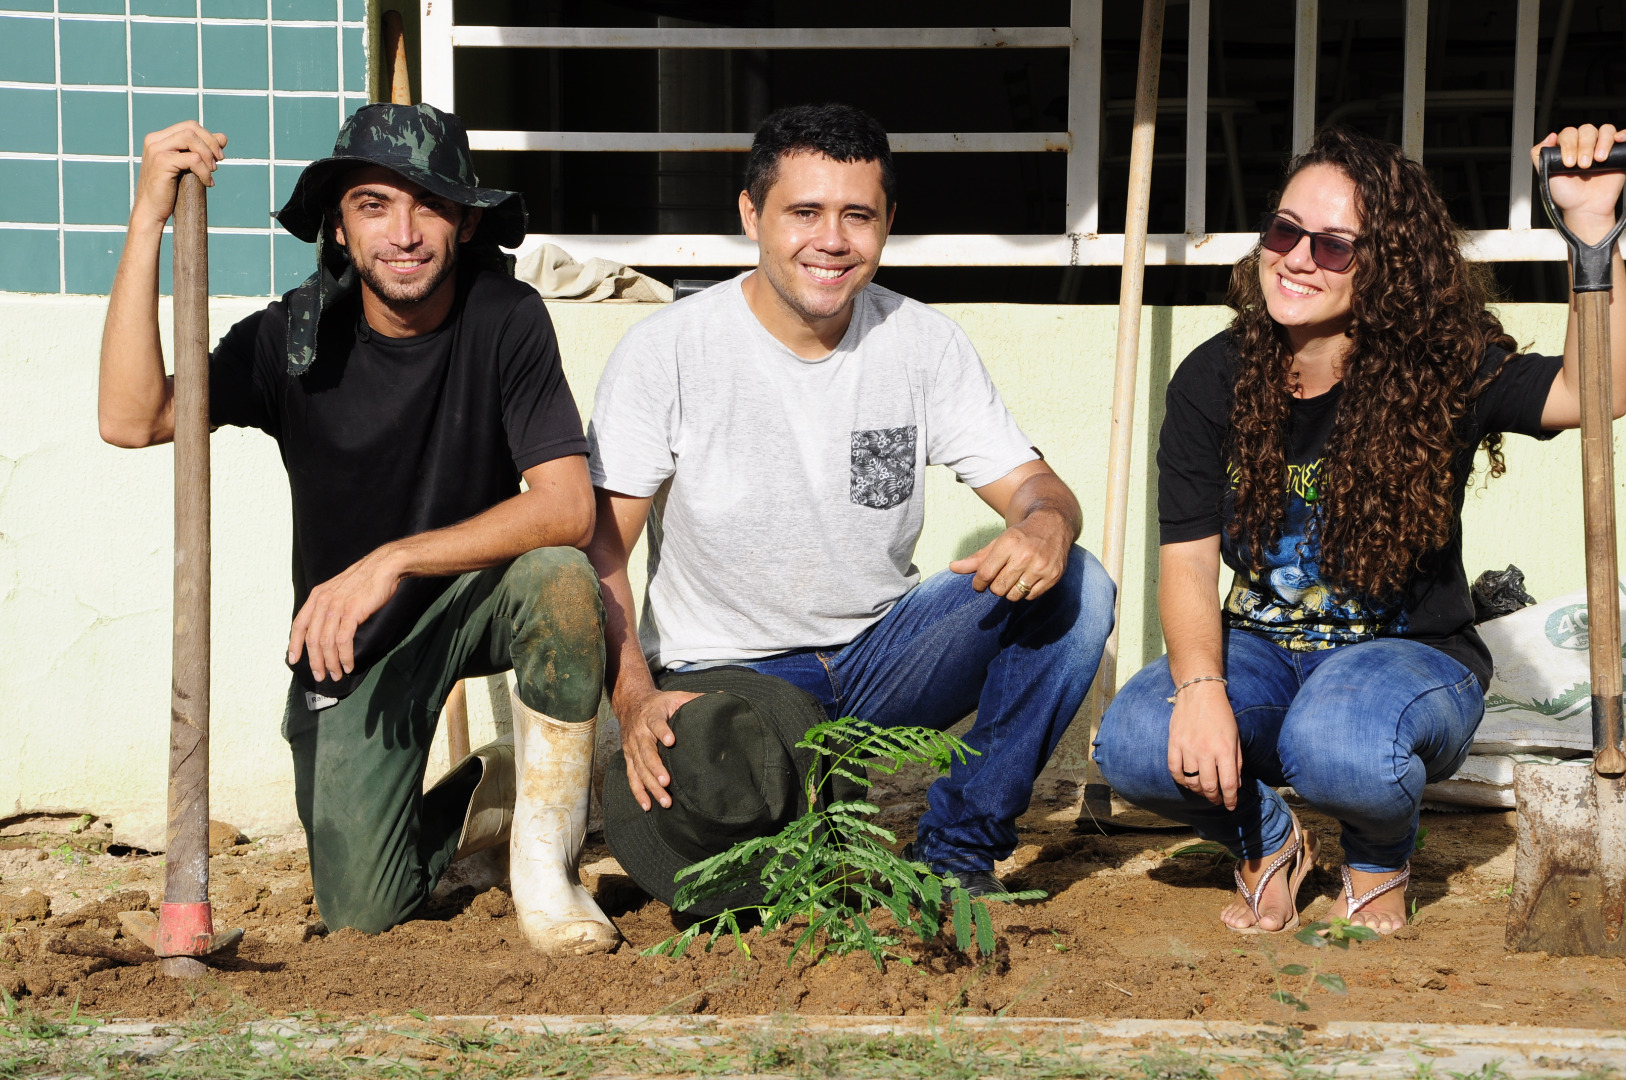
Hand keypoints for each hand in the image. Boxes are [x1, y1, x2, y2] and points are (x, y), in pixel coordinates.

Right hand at [132, 122, 226, 228]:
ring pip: (191, 139)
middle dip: (211, 143)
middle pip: (191, 128)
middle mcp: (154, 140)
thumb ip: (202, 150)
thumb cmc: (169, 191)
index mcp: (159, 138)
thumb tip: (223, 137)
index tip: (218, 155)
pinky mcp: (161, 162)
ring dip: (208, 155)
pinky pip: (192, 159)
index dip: (208, 137)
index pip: (189, 126)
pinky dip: (205, 171)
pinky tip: (208, 183)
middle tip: (219, 161)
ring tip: (212, 171)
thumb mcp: (187, 166)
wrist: (151, 210)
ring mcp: (156, 149)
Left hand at [286, 546, 404, 681]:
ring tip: (336, 674)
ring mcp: (337, 606)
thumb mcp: (340, 590)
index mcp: (317, 596)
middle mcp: (323, 601)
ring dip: (331, 663)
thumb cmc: (366, 579)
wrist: (384, 566)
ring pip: (327, 642)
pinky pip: (344, 640)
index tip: (294, 660)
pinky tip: (348, 665)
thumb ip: (330, 606)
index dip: (294, 644)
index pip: (299, 624)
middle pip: (312, 638)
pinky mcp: (352, 612)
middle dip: (315, 661)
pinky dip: (344, 656)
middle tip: (320, 675)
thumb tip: (327, 628)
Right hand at [620, 689, 703, 810]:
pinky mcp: (629, 758)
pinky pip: (632, 777)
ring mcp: (632, 747)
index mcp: (652, 716)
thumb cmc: (660, 704)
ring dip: (650, 785)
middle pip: (646, 751)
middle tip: (667, 781)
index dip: (662, 731)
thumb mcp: (676, 697)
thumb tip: (724, 697)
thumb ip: (697, 699)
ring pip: (639, 768)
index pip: (656, 723)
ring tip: (665, 800)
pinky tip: (647, 806)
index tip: (671, 741)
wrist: (632, 704)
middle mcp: (639, 733)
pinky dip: (638, 792)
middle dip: (656, 768)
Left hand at [948, 509, 1070, 599]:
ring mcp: (1041, 566)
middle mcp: (1026, 555)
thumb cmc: (1020, 535)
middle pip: (998, 588)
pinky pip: (1030, 596)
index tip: (979, 584)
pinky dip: (1025, 592)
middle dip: (994, 587)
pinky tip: (1027, 578)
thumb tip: (953, 568)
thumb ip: (976, 558)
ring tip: (1013, 579)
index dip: (978, 583)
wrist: (1053, 524)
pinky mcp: (1053, 576)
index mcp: (1008, 543)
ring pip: (1014, 595)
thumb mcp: (998, 542)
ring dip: (1010, 591)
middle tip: (999, 578)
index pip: (985, 574)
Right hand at [1167, 680, 1242, 808]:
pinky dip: (1181, 780)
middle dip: (1214, 798)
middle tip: (1217, 799)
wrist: (1199, 693)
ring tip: (1203, 790)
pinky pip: (1175, 771)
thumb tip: (1235, 784)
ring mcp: (1188, 748)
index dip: (1230, 799)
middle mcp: (1206, 751)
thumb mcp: (1235, 736)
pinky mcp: (1174, 744)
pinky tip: (1187, 780)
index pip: (1228, 784)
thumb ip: (1236, 761)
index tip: (1231, 806)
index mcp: (1224, 749)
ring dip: (1198, 791)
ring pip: (1191, 781)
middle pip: (1209, 787)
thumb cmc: (1221, 714)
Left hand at [1535, 124, 1625, 229]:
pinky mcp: (1618, 152)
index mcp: (1568, 147)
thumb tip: (1549, 137)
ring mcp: (1602, 146)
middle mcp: (1585, 144)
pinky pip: (1622, 135)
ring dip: (1602, 142)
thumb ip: (1539, 156)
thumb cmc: (1567, 194)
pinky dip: (1622, 134)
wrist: (1586, 208)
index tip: (1568, 164)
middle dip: (1584, 146)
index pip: (1569, 133)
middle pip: (1586, 130)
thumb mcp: (1546, 175)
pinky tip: (1618, 140)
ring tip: (1599, 160)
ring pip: (1605, 130)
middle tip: (1583, 166)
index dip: (1568, 145)